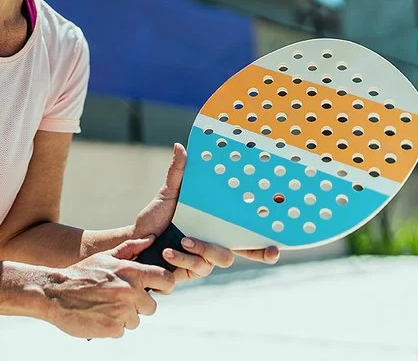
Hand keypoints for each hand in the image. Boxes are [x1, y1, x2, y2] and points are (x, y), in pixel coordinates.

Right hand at [40, 236, 174, 338]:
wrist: (55, 292)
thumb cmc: (82, 273)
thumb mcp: (105, 257)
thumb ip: (131, 248)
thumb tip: (151, 238)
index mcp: (130, 272)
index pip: (166, 280)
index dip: (165, 286)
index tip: (158, 289)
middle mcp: (129, 292)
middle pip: (151, 307)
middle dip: (138, 305)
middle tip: (118, 299)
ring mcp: (121, 312)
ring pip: (135, 320)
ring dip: (123, 317)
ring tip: (104, 306)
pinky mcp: (112, 328)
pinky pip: (122, 331)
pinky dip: (111, 326)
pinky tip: (98, 315)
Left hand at [133, 143, 279, 282]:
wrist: (135, 239)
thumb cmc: (155, 217)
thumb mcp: (168, 194)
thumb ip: (178, 173)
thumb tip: (180, 146)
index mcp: (214, 224)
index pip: (246, 232)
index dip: (266, 238)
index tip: (282, 239)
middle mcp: (214, 242)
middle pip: (244, 250)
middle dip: (259, 252)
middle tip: (269, 252)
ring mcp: (204, 259)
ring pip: (222, 259)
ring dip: (204, 249)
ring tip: (184, 240)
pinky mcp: (191, 271)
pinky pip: (198, 268)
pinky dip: (184, 258)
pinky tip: (169, 251)